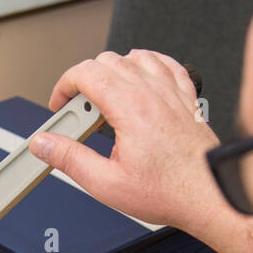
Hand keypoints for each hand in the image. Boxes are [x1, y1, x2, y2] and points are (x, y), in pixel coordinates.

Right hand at [30, 50, 221, 233]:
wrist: (208, 196)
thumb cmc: (168, 191)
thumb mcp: (105, 183)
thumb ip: (69, 159)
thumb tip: (44, 144)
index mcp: (130, 107)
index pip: (86, 72)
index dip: (64, 86)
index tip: (60, 105)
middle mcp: (152, 92)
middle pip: (106, 61)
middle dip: (84, 81)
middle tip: (79, 112)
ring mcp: (172, 92)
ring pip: (134, 57)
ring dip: (113, 72)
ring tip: (106, 100)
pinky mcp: (186, 98)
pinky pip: (164, 64)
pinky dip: (146, 66)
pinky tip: (140, 82)